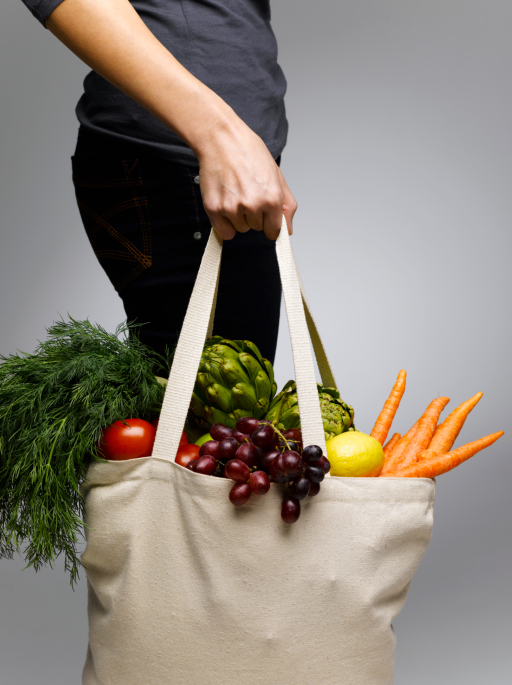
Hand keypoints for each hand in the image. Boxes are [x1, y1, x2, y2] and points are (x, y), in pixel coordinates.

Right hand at [196, 118, 296, 240]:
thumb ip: (286, 205)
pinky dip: (224, 223)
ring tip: (234, 193)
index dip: (269, 223)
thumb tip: (288, 230)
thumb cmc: (248, 152)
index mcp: (272, 198)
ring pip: (240, 228)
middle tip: (246, 192)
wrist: (221, 138)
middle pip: (256, 228)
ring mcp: (232, 208)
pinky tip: (225, 204)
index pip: (274, 231)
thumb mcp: (277, 175)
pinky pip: (224, 231)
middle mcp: (253, 205)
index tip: (264, 216)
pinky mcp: (214, 209)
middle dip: (253, 215)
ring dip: (238, 217)